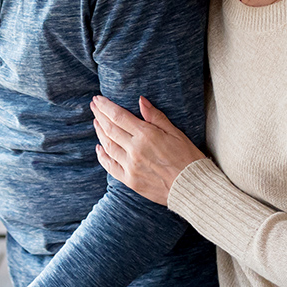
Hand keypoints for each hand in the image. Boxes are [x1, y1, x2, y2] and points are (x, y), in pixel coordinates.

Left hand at [90, 95, 204, 204]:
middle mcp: (135, 150)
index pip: (119, 116)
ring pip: (108, 146)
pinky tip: (99, 148)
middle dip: (99, 115)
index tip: (98, 99)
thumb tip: (141, 100)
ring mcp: (130, 166)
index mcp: (146, 135)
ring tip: (96, 122)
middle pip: (110, 129)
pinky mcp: (130, 180)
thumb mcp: (175, 133)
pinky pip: (110, 166)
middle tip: (94, 106)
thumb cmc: (188, 158)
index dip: (105, 106)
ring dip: (99, 132)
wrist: (192, 187)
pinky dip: (103, 156)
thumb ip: (156, 117)